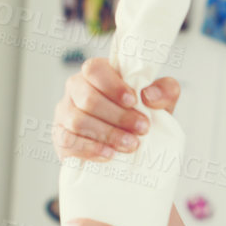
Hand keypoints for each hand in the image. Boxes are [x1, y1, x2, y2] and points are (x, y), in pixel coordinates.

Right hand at [51, 56, 179, 161]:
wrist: (131, 152)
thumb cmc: (141, 118)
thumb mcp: (159, 102)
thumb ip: (165, 91)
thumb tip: (149, 95)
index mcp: (97, 74)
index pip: (95, 70)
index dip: (113, 86)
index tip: (134, 101)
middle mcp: (76, 89)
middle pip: (88, 98)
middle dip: (118, 115)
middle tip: (143, 129)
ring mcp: (65, 113)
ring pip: (78, 121)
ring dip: (107, 134)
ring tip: (131, 145)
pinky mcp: (60, 137)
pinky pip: (68, 141)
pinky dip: (90, 149)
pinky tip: (109, 155)